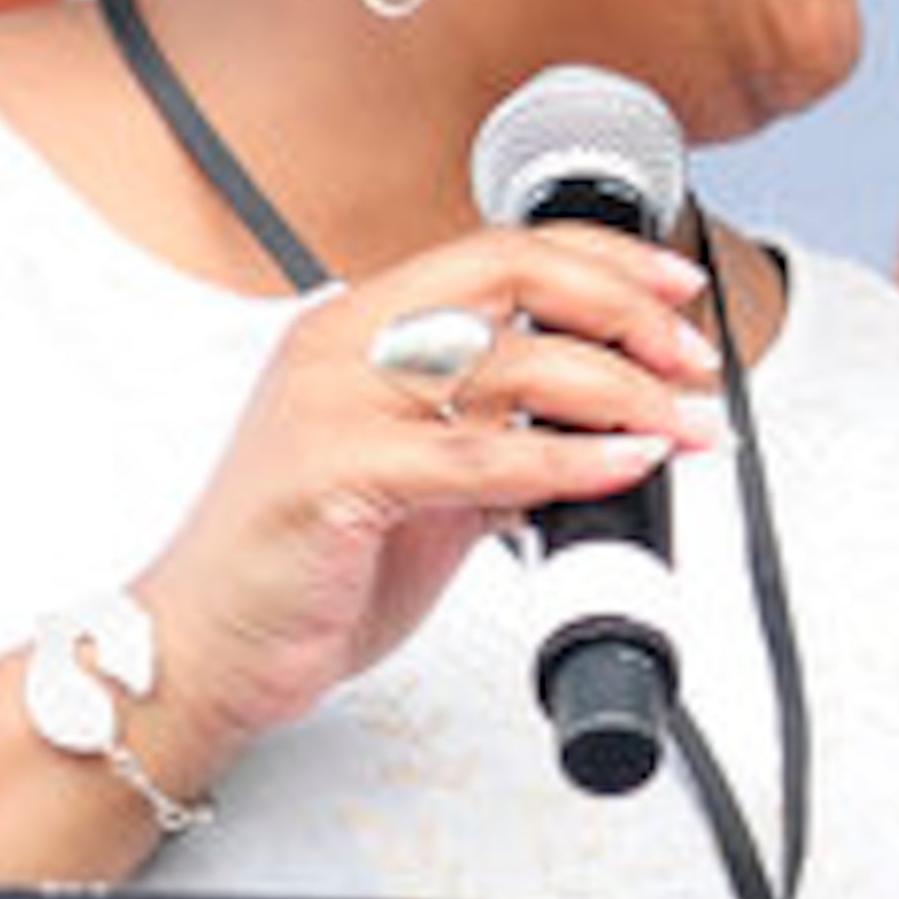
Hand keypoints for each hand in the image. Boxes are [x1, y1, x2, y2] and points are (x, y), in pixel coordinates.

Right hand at [126, 223, 723, 777]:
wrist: (208, 648)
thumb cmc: (310, 560)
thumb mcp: (430, 479)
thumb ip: (503, 436)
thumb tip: (612, 425)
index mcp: (361, 325)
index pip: (501, 251)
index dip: (605, 259)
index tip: (679, 288)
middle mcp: (343, 345)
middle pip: (512, 275)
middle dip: (626, 310)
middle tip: (690, 359)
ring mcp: (333, 404)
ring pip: (512, 361)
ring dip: (625, 392)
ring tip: (682, 427)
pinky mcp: (333, 474)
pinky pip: (480, 453)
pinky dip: (570, 458)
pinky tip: (625, 464)